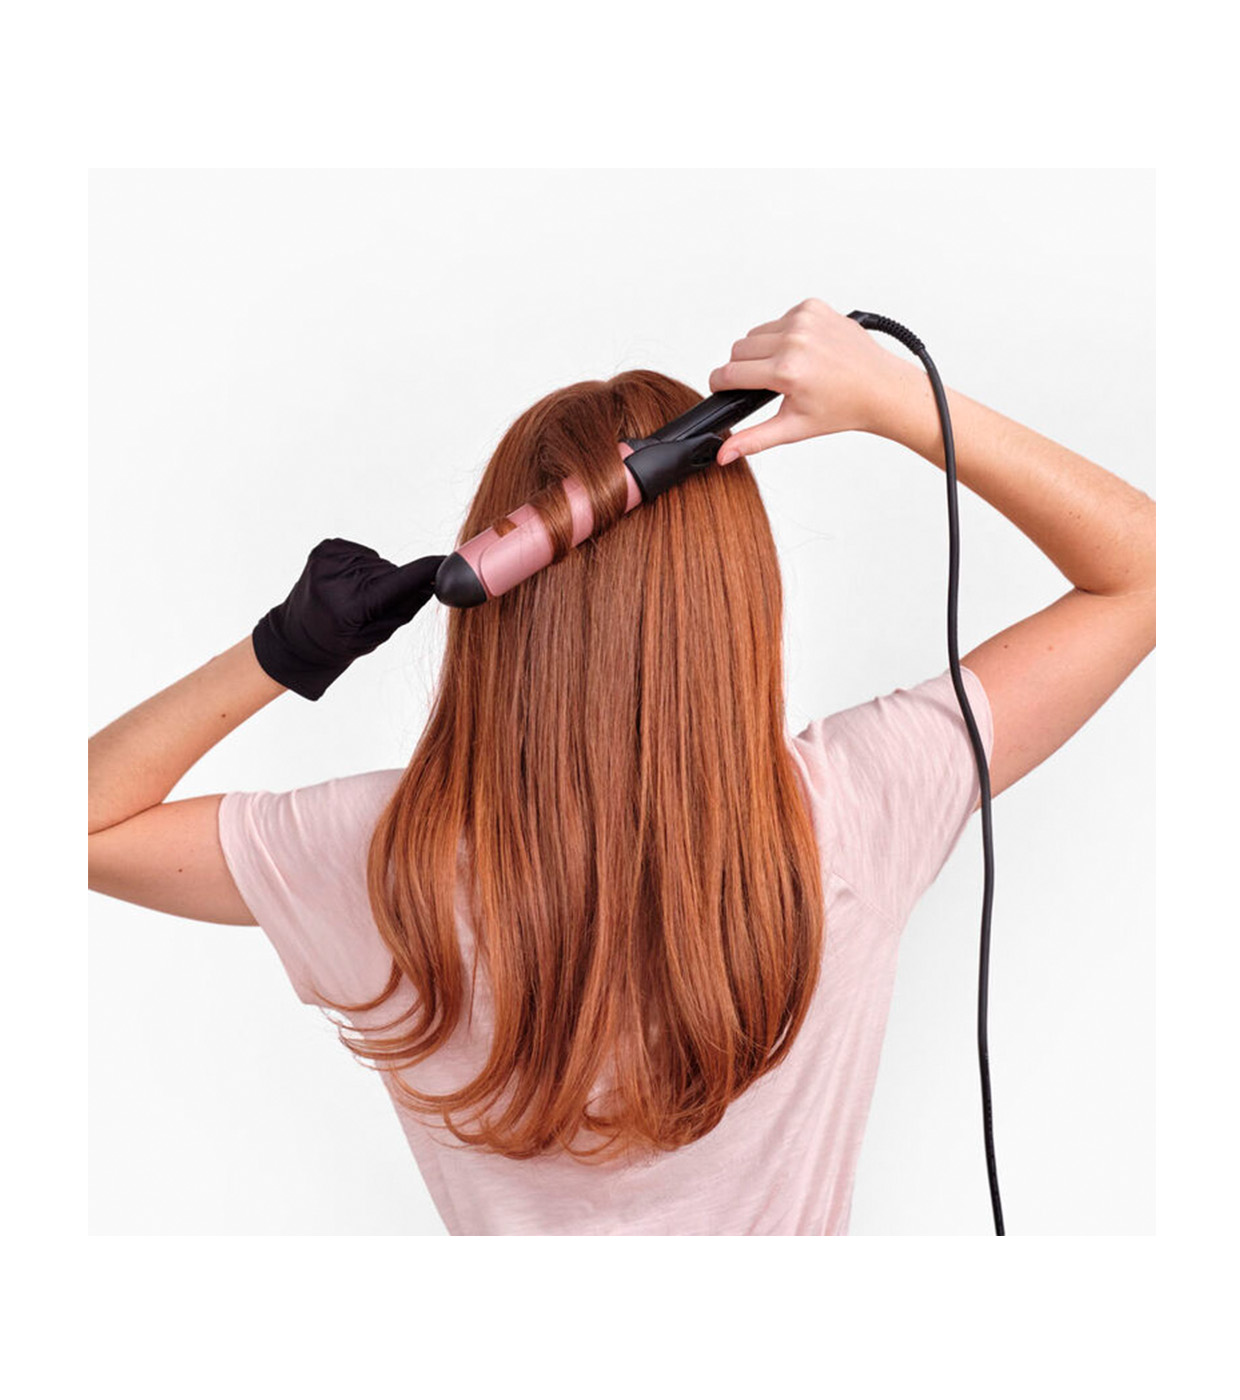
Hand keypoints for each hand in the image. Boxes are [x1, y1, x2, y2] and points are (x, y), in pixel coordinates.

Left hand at [252, 538, 444, 700]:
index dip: (425, 571)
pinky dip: (363, 567)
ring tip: (356, 597)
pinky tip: (348, 584)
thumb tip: (431, 582)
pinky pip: (363, 553)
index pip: (398, 581)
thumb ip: (404, 609)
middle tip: (374, 607)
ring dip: (377, 577)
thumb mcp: (375, 636)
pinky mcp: (325, 547)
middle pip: (391, 571)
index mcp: (349, 603)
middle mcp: (337, 576)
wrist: (295, 636)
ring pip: (378, 562)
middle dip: (394, 586)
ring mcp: (328, 558)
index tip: (446, 562)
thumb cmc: (337, 642)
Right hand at [708, 297, 911, 461]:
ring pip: (756, 333)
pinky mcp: (813, 307)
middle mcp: (795, 340)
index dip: (720, 383)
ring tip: (787, 368)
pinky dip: (784, 334)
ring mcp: (804, 320)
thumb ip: (753, 440)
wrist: (881, 387)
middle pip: (739, 349)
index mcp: (787, 371)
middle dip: (744, 368)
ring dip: (763, 350)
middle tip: (766, 384)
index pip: (730, 372)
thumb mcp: (793, 428)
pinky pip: (779, 319)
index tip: (721, 387)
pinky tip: (803, 352)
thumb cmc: (844, 408)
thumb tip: (723, 454)